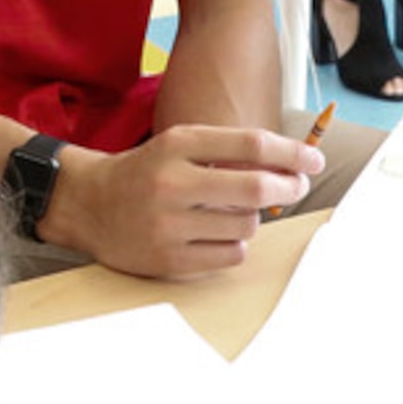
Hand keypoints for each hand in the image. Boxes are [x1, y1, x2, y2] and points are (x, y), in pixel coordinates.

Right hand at [41, 125, 325, 278]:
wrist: (88, 205)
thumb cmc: (146, 173)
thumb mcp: (178, 146)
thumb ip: (226, 150)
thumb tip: (290, 165)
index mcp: (176, 145)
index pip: (250, 144)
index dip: (291, 153)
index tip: (314, 159)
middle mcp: (171, 183)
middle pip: (255, 188)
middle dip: (288, 187)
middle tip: (297, 186)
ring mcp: (169, 224)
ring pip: (246, 225)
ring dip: (253, 219)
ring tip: (235, 213)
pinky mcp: (169, 259)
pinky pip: (231, 256)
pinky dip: (236, 246)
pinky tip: (220, 237)